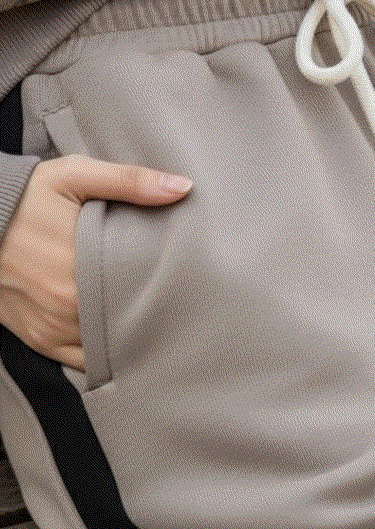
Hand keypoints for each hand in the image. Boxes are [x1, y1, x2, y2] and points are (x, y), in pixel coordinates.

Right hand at [0, 156, 191, 370]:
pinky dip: (100, 352)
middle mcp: (65, 306)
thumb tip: (182, 187)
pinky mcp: (37, 338)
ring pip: (105, 345)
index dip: (167, 288)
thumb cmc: (26, 195)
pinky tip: (120, 337)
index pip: (141, 291)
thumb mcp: (76, 176)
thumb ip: (130, 181)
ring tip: (153, 317)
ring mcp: (50, 327)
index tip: (187, 281)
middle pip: (125, 320)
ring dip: (126, 333)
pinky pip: (78, 360)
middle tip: (176, 300)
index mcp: (80, 268)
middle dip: (150, 311)